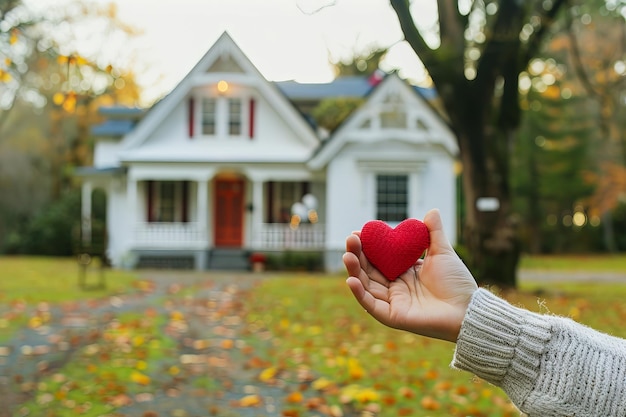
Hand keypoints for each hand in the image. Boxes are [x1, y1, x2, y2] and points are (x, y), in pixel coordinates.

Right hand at [343, 209, 477, 341]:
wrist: (468, 308)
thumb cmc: (457, 283)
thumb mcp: (443, 252)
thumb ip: (434, 233)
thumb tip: (431, 211)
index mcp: (404, 273)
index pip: (379, 258)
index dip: (367, 246)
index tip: (359, 232)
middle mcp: (395, 287)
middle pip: (369, 271)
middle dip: (357, 255)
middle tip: (350, 239)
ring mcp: (393, 302)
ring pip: (367, 286)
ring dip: (354, 270)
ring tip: (347, 255)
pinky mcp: (393, 316)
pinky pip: (372, 305)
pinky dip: (359, 293)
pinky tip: (351, 279)